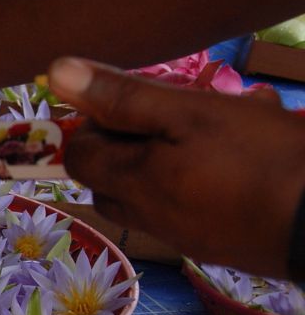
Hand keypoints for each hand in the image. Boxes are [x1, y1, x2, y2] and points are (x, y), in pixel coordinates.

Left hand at [49, 57, 304, 277]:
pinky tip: (249, 144)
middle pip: (111, 176)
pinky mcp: (218, 241)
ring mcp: (184, 233)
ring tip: (221, 121)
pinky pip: (191, 201)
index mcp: (132, 184)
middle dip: (130, 139)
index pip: (76, 156)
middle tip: (175, 109)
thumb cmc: (258, 159)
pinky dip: (204, 173)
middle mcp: (148, 217)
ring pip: (155, 187)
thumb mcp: (188, 113)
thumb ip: (121, 97)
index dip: (92, 123)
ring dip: (174, 151)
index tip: (127, 100)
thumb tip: (57, 74)